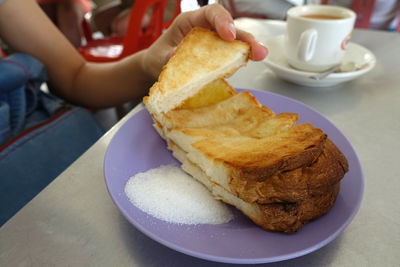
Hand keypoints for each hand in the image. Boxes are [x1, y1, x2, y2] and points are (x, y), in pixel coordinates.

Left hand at [143, 4, 267, 78]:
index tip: (229, 35)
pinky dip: (240, 58)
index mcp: (190, 22)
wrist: (155, 68)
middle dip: (244, 37)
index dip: (223, 21)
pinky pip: (230, 54)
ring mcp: (212, 42)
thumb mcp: (158, 58)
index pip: (210, 13)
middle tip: (257, 50)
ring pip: (233, 40)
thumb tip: (178, 57)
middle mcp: (204, 29)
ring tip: (259, 55)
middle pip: (229, 27)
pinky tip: (248, 62)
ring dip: (247, 47)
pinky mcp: (216, 55)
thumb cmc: (156, 58)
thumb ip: (168, 57)